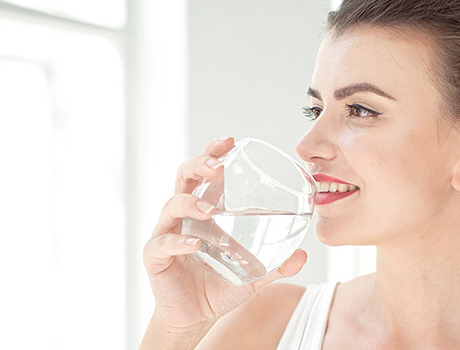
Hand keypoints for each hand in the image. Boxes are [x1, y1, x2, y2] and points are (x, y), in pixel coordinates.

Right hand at [142, 137, 307, 330]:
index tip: (230, 141)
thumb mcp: (252, 274)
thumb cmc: (219, 286)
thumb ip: (276, 265)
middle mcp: (182, 217)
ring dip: (190, 203)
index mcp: (203, 211)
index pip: (204, 172)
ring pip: (171, 206)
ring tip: (208, 209)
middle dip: (199, 164)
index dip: (213, 152)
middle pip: (184, 177)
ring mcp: (167, 234)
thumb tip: (303, 256)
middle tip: (218, 165)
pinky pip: (163, 244)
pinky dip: (178, 242)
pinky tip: (194, 245)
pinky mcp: (155, 257)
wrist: (194, 317)